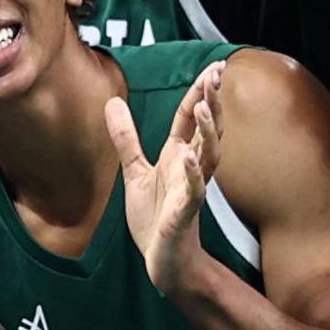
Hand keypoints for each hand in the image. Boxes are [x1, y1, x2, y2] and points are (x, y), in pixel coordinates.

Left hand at [103, 60, 221, 295]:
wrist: (165, 260)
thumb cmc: (155, 218)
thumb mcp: (135, 171)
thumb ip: (126, 138)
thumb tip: (112, 102)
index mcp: (178, 155)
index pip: (191, 117)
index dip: (202, 92)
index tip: (215, 68)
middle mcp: (190, 168)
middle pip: (207, 129)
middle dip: (213, 103)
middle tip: (217, 76)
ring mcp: (190, 189)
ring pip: (207, 156)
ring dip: (207, 132)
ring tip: (204, 108)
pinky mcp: (185, 213)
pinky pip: (194, 191)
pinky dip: (191, 175)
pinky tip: (187, 158)